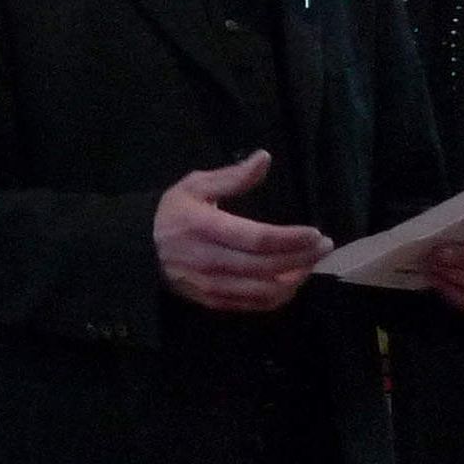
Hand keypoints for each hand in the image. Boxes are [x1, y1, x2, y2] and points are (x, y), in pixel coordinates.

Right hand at [152, 150, 332, 312]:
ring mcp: (212, 285)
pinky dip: (279, 296)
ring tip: (309, 263)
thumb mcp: (195, 186)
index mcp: (205, 227)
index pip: (257, 238)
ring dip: (295, 279)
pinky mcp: (214, 301)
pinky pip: (255, 305)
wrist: (139, 249)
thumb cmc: (172, 213)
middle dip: (303, 257)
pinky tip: (290, 281)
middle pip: (267, 266)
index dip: (291, 238)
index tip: (316, 233)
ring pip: (266, 291)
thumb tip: (265, 158)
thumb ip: (232, 176)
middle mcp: (210, 260)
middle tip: (324, 246)